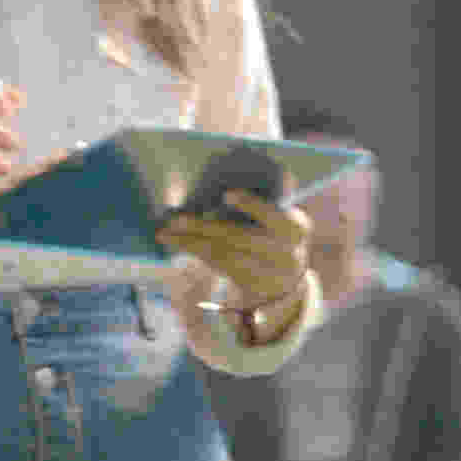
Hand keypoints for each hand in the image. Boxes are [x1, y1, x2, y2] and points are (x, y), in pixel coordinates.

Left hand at [154, 179, 313, 310]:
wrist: (287, 277)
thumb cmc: (278, 232)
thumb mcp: (282, 217)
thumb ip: (270, 199)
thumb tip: (246, 177)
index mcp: (295, 228)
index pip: (275, 216)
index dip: (253, 205)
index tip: (227, 194)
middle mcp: (284, 252)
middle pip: (242, 238)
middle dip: (208, 227)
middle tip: (178, 218)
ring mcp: (266, 272)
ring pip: (224, 255)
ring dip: (191, 241)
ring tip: (165, 231)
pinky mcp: (247, 283)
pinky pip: (217, 264)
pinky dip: (194, 250)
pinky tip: (174, 240)